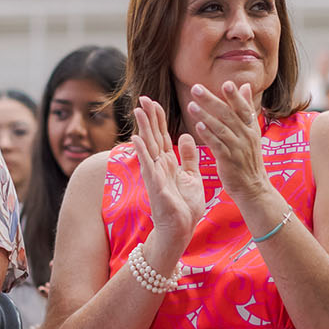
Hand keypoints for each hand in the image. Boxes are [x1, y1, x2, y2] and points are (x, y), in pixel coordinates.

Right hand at [132, 97, 205, 255]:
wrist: (181, 230)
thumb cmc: (185, 205)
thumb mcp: (191, 176)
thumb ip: (188, 156)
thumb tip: (184, 135)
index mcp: (168, 163)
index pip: (162, 135)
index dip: (158, 118)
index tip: (153, 101)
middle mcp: (159, 166)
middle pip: (152, 136)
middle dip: (148, 117)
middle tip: (143, 98)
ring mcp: (155, 175)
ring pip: (148, 147)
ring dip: (143, 129)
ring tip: (138, 111)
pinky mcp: (156, 186)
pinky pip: (148, 166)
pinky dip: (142, 152)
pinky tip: (137, 139)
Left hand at [187, 81, 267, 202]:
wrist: (253, 187)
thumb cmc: (248, 158)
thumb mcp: (251, 131)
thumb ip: (246, 108)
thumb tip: (245, 85)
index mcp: (251, 127)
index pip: (243, 108)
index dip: (235, 96)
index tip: (226, 83)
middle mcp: (246, 136)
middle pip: (228, 115)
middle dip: (211, 100)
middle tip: (196, 88)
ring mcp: (238, 148)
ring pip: (221, 128)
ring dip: (205, 116)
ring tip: (191, 105)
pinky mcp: (229, 160)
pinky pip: (218, 145)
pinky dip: (209, 136)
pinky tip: (198, 127)